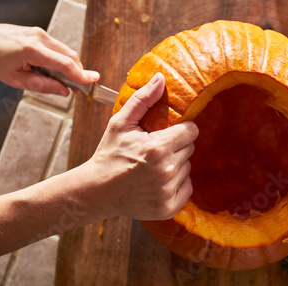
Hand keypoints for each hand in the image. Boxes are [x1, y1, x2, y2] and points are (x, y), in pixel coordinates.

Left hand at [0, 7, 98, 95]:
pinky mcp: (39, 33)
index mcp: (32, 50)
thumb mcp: (14, 79)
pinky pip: (57, 48)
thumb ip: (42, 85)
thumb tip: (63, 91)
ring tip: (65, 83)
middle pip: (70, 56)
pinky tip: (54, 71)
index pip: (65, 64)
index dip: (81, 75)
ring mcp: (40, 33)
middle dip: (79, 73)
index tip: (94, 81)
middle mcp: (40, 38)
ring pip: (66, 51)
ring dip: (70, 67)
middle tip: (80, 89)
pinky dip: (61, 60)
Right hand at [80, 73, 198, 220]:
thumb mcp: (120, 123)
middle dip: (176, 146)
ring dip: (176, 165)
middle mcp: (166, 171)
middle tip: (155, 150)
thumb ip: (143, 99)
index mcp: (157, 148)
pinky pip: (187, 188)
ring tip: (153, 167)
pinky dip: (177, 184)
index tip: (167, 133)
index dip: (180, 129)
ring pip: (188, 168)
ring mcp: (168, 192)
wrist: (96, 192)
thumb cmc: (109, 154)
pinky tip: (157, 182)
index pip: (191, 131)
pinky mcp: (168, 208)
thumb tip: (161, 78)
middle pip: (190, 149)